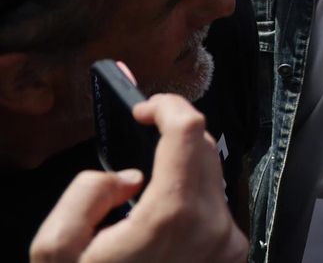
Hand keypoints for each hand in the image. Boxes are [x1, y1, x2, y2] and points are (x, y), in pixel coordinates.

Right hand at [31, 95, 247, 262]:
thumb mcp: (57, 250)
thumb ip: (87, 193)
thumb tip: (130, 178)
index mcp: (174, 215)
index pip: (189, 130)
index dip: (167, 106)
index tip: (145, 109)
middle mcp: (214, 225)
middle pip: (205, 149)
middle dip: (173, 138)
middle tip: (142, 143)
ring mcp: (229, 243)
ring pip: (214, 178)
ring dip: (184, 171)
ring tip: (144, 198)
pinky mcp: (234, 256)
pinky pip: (217, 209)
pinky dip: (193, 200)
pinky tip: (162, 224)